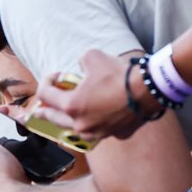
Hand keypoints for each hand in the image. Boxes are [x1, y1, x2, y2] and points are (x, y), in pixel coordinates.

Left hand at [33, 50, 157, 141]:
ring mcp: (99, 132)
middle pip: (55, 118)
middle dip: (46, 110)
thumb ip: (80, 62)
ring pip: (76, 130)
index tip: (55, 75)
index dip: (46, 82)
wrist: (150, 88)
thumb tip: (81, 66)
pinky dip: (98, 123)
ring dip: (69, 121)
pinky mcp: (117, 134)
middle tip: (41, 108)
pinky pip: (102, 130)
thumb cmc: (119, 73)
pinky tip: (100, 116)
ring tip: (66, 116)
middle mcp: (81, 124)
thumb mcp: (92, 57)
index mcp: (71, 106)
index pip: (45, 95)